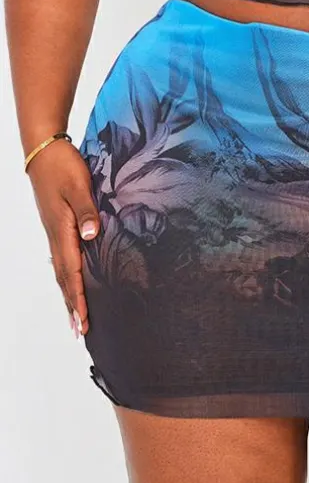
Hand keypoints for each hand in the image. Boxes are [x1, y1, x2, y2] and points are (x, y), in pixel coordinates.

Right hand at [27, 139, 99, 336]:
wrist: (43, 150)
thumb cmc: (63, 166)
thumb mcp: (78, 185)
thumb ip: (87, 211)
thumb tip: (92, 236)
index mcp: (63, 231)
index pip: (73, 272)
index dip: (78, 297)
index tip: (84, 319)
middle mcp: (56, 237)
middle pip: (65, 280)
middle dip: (73, 306)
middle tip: (81, 331)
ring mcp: (55, 234)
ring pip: (62, 273)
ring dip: (68, 297)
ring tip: (75, 320)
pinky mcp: (56, 229)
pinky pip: (62, 262)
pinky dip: (67, 281)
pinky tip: (70, 288)